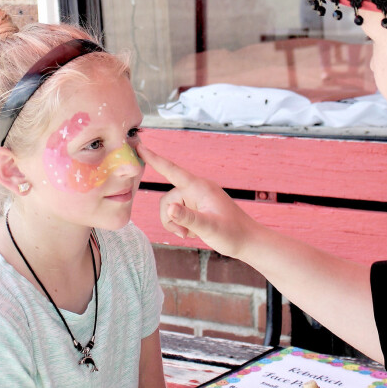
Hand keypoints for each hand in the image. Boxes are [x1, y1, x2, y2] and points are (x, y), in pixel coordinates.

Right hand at [136, 144, 258, 257]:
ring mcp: (197, 198)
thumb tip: (168, 208)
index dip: (154, 159)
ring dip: (175, 223)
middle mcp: (196, 189)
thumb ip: (188, 218)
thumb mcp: (209, 228)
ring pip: (171, 207)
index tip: (139, 146)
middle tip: (183, 234)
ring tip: (190, 234)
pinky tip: (193, 232)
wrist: (247, 241)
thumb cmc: (232, 234)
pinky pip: (178, 212)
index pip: (172, 170)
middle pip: (167, 198)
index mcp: (199, 187)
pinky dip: (181, 224)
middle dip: (170, 218)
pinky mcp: (197, 207)